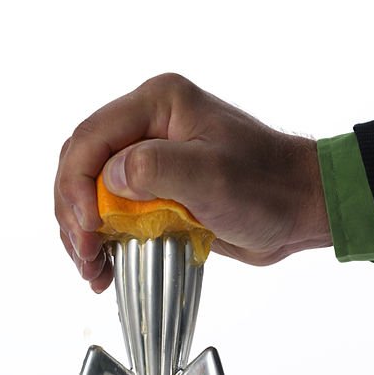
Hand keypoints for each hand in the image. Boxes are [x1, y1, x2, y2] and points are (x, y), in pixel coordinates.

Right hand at [54, 72, 332, 292]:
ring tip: (92, 269)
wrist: (299, 208)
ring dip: (82, 232)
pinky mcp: (155, 191)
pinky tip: (104, 267)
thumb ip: (155, 170)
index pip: (91, 139)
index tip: (88, 229)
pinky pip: (112, 212)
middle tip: (85, 255)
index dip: (77, 187)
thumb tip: (109, 179)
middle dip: (73, 214)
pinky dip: (102, 241)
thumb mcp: (212, 176)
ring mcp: (150, 158)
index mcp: (158, 105)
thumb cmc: (269, 187)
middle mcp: (147, 126)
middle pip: (81, 165)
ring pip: (90, 192)